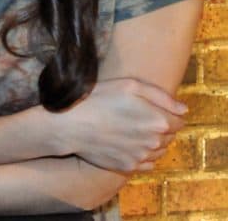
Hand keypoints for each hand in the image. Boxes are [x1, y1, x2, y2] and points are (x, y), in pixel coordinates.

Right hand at [56, 78, 185, 171]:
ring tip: (131, 130)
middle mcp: (154, 142)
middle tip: (138, 117)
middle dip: (160, 127)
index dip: (168, 113)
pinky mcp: (128, 167)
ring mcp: (142, 157)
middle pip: (170, 136)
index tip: (152, 108)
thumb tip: (183, 110)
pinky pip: (146, 163)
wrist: (69, 123)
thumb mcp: (129, 85)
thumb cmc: (98, 98)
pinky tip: (127, 144)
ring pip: (159, 151)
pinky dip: (142, 155)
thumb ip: (161, 97)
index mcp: (159, 121)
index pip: (179, 121)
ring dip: (152, 142)